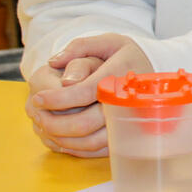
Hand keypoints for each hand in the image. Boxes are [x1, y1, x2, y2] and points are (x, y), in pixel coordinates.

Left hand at [25, 33, 153, 157]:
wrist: (154, 71)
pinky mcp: (127, 135)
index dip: (58, 98)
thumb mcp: (108, 41)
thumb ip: (80, 47)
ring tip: (44, 126)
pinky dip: (76, 149)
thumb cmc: (126, 55)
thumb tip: (54, 63)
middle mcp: (127, 101)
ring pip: (91, 142)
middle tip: (37, 115)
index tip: (38, 98)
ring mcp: (128, 121)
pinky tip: (61, 138)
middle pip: (86, 123)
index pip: (86, 91)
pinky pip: (99, 151)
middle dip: (55, 123)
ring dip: (61, 139)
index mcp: (121, 74)